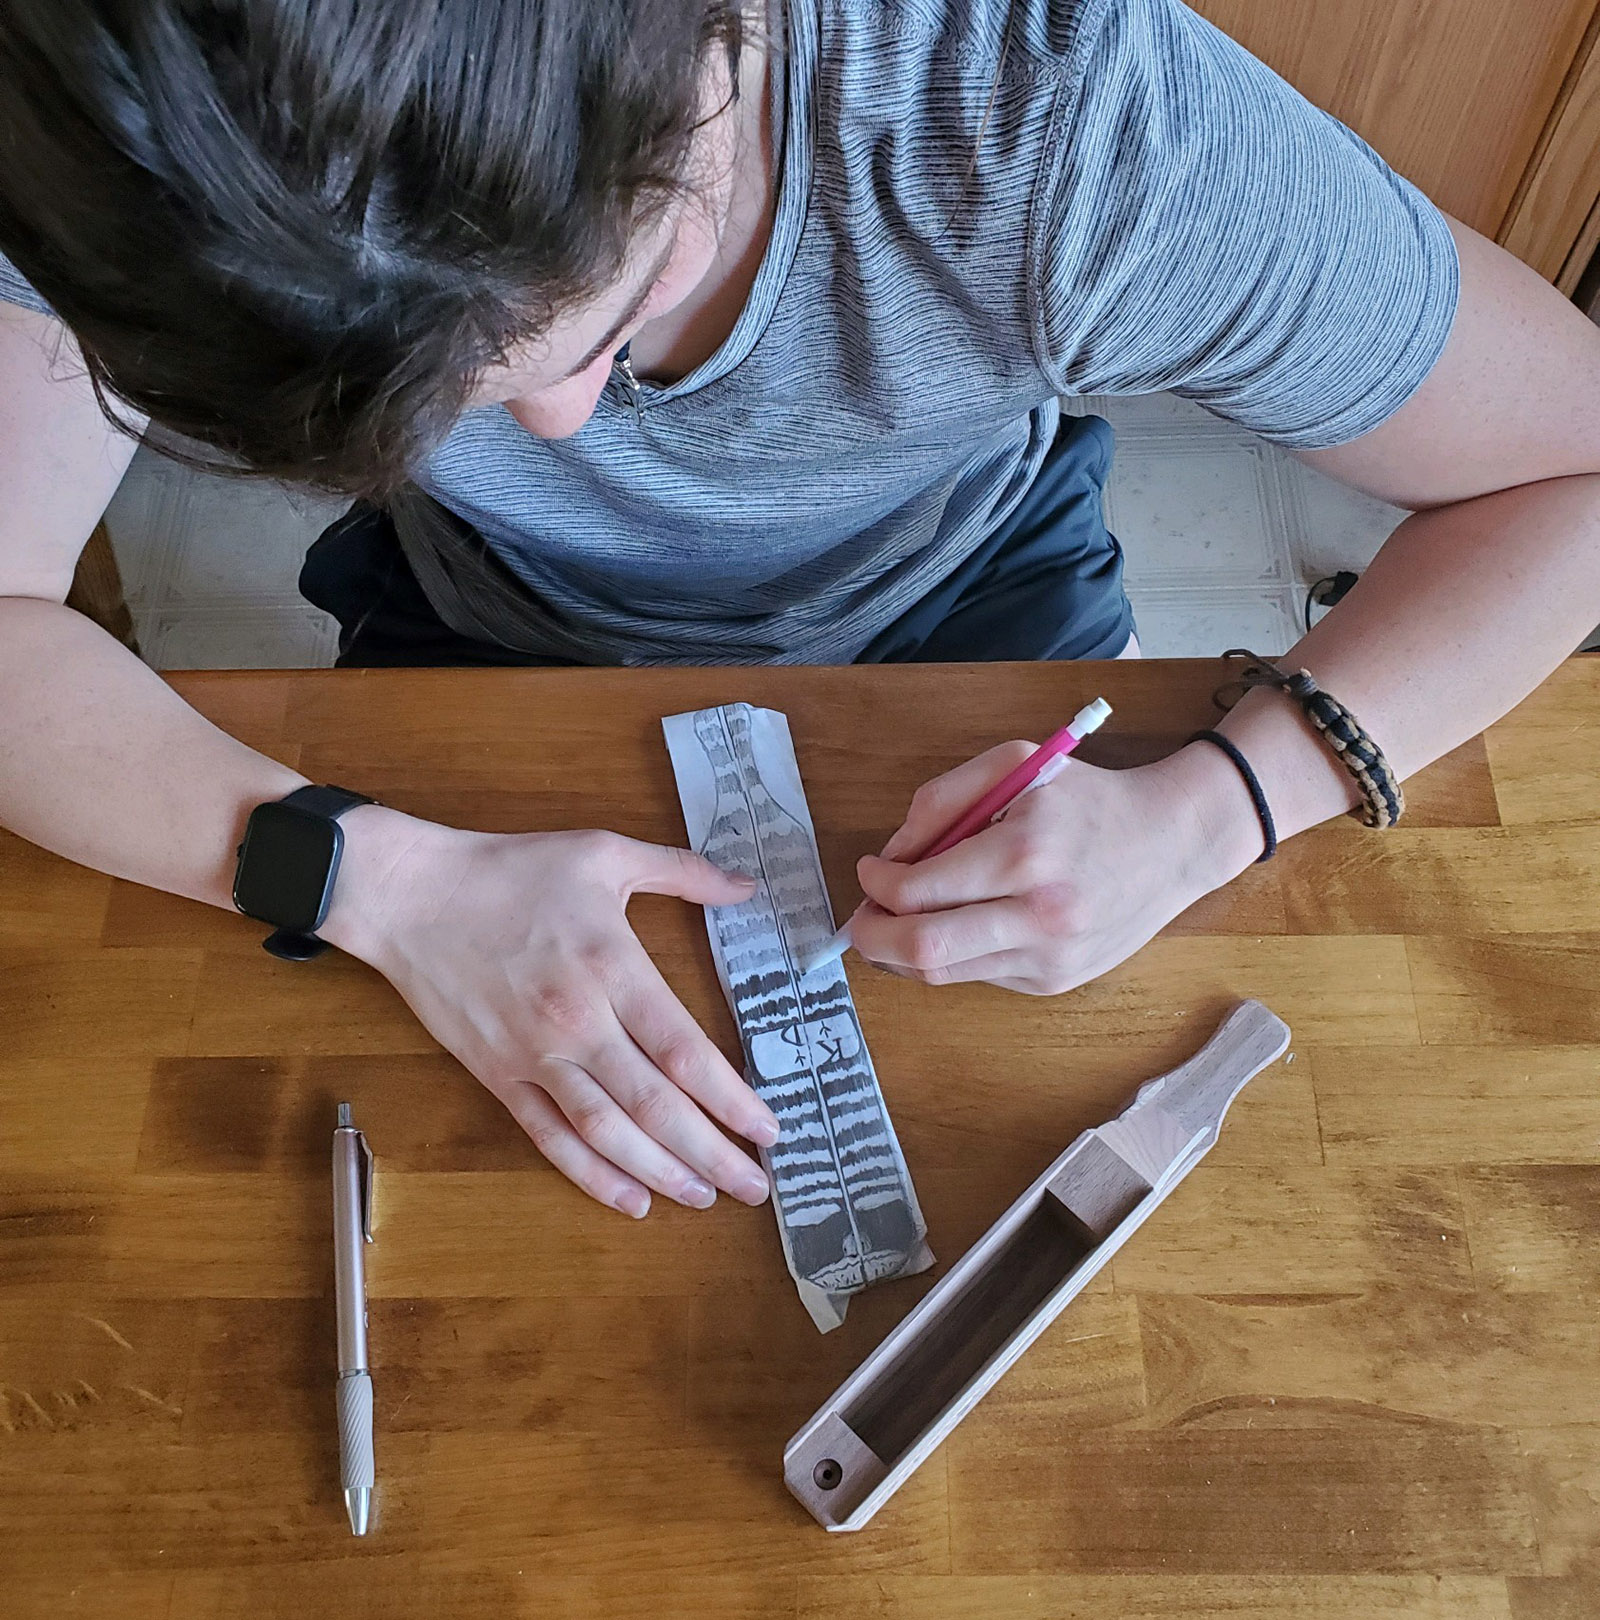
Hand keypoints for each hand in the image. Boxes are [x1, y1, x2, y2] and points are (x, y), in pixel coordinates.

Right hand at [322, 811, 779, 1217]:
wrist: (411, 896)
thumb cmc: (510, 870)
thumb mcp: (603, 852)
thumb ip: (682, 871)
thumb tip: (748, 884)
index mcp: (612, 967)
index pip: (683, 1050)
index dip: (730, 1098)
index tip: (767, 1129)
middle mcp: (578, 1022)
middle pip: (655, 1105)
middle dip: (712, 1153)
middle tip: (756, 1186)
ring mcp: (534, 1056)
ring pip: (607, 1132)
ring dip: (661, 1173)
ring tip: (706, 1199)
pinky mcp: (498, 1076)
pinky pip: (551, 1137)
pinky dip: (591, 1175)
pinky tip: (631, 1200)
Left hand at [850, 739, 1261, 993]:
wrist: (1172, 842)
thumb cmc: (1087, 798)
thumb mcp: (1014, 766)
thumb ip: (942, 801)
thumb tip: (892, 855)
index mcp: (1024, 853)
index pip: (918, 890)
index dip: (876, 885)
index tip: (870, 870)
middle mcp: (1038, 915)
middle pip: (922, 949)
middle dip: (871, 937)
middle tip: (859, 920)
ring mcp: (1049, 957)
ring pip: (944, 973)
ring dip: (902, 953)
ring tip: (895, 924)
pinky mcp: (1055, 981)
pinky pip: (979, 976)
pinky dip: (952, 955)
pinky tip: (958, 926)